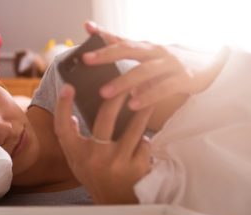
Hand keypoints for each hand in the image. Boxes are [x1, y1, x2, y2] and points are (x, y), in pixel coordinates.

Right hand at [54, 84, 152, 203]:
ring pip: (135, 126)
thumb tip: (71, 117)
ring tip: (149, 98)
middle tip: (127, 82)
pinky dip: (144, 141)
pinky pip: (144, 143)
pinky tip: (142, 143)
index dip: (63, 106)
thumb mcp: (77, 161)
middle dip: (118, 95)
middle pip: (106, 116)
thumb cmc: (95, 177)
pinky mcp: (136, 167)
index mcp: (77, 154)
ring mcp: (117, 162)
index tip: (67, 86)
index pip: (63, 127)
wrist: (115, 204)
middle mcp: (95, 157)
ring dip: (143, 110)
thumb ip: (72, 140)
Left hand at [82, 21, 229, 109]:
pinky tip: (133, 104)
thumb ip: (122, 47)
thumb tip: (94, 34)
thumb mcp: (146, 55)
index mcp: (145, 47)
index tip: (87, 29)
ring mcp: (171, 64)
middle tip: (87, 60)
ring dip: (123, 82)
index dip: (104, 33)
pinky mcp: (184, 79)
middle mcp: (156, 52)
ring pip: (144, 71)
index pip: (121, 38)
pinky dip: (148, 96)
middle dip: (107, 54)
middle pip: (129, 49)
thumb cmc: (168, 62)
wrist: (208, 66)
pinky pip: (164, 88)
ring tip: (104, 93)